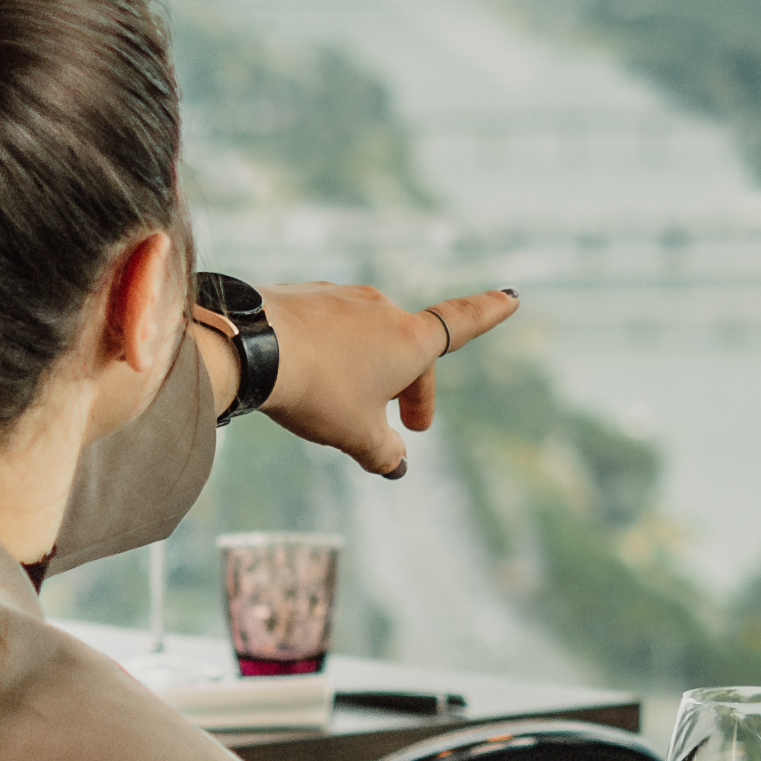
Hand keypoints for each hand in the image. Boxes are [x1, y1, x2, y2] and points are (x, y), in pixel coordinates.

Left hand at [257, 280, 516, 479]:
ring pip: (365, 340)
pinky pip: (328, 331)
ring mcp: (340, 297)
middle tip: (409, 428)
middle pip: (407, 350)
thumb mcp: (356, 435)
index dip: (490, 313)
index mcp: (409, 340)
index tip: (511, 297)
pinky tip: (304, 378)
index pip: (462, 324)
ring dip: (365, 371)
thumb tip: (394, 463)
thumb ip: (383, 452)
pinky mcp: (304, 296)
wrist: (248, 347)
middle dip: (409, 388)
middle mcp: (381, 309)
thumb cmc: (316, 391)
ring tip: (341, 406)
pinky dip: (328, 354)